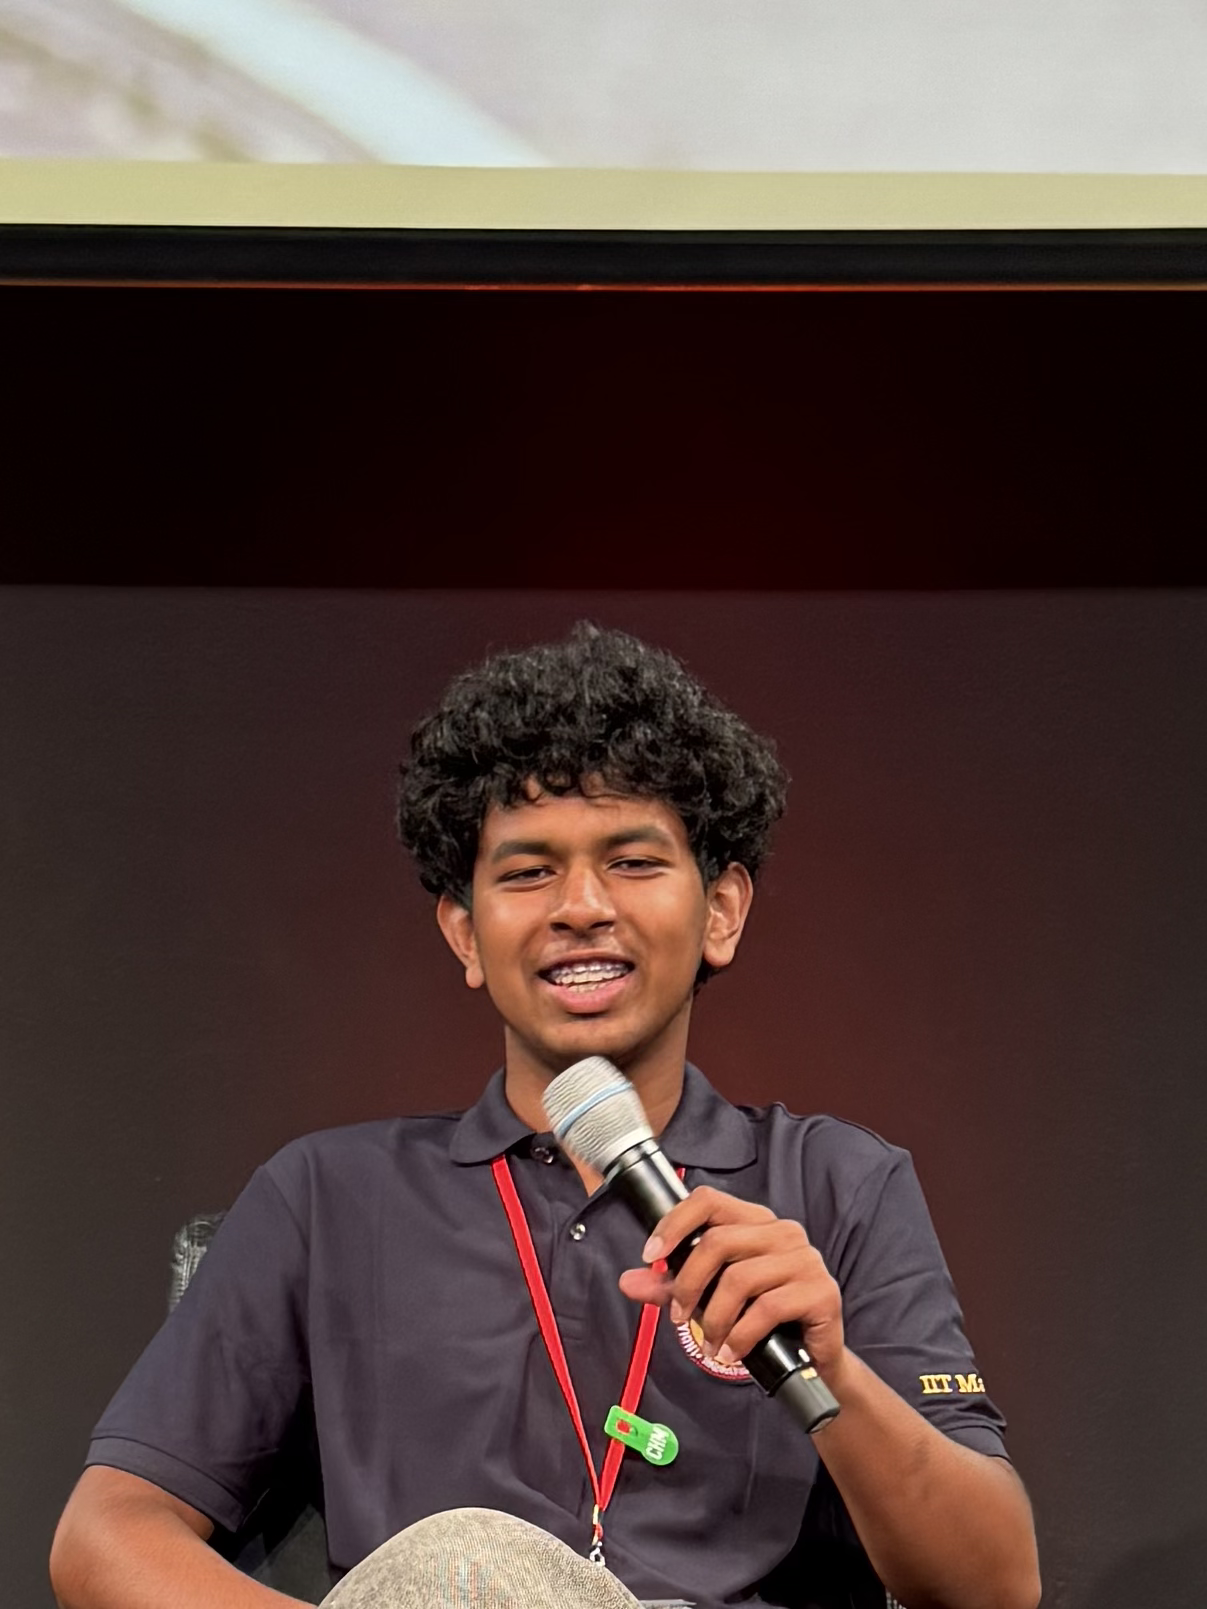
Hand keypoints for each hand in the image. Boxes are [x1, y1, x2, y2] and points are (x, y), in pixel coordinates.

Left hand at [617, 1186, 845, 1376]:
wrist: (813, 1361)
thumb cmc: (761, 1320)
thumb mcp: (710, 1299)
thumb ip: (671, 1288)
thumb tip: (628, 1281)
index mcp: (756, 1221)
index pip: (708, 1200)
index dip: (674, 1223)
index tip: (651, 1255)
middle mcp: (783, 1231)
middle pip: (718, 1241)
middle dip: (688, 1284)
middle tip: (678, 1318)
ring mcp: (805, 1260)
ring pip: (740, 1278)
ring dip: (713, 1320)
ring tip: (709, 1345)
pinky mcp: (821, 1292)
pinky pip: (767, 1309)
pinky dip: (741, 1336)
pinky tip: (731, 1353)